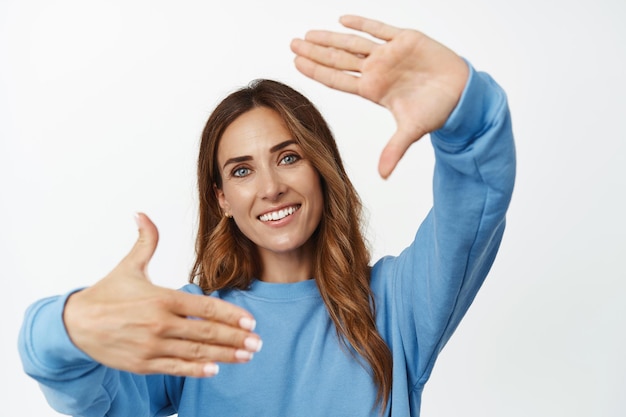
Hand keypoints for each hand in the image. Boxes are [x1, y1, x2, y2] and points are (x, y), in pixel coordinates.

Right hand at [63, 213, 261, 376]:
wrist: (74, 325)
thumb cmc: (106, 294)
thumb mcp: (129, 265)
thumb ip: (146, 241)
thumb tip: (142, 213)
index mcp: (162, 298)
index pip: (205, 307)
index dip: (231, 315)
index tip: (250, 321)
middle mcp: (160, 323)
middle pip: (207, 332)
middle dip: (236, 338)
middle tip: (257, 342)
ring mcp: (153, 346)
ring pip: (197, 352)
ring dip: (226, 355)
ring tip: (246, 356)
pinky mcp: (144, 363)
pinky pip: (177, 368)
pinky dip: (198, 370)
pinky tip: (216, 369)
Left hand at [290, 15, 468, 178]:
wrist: (462, 94)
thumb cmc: (437, 110)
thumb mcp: (411, 131)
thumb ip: (394, 150)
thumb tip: (382, 176)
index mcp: (373, 90)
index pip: (337, 80)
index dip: (317, 71)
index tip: (296, 64)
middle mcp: (376, 71)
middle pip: (338, 59)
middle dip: (315, 52)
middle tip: (292, 44)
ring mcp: (389, 54)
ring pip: (353, 43)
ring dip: (330, 38)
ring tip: (308, 34)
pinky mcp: (406, 39)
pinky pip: (380, 29)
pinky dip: (362, 24)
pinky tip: (343, 20)